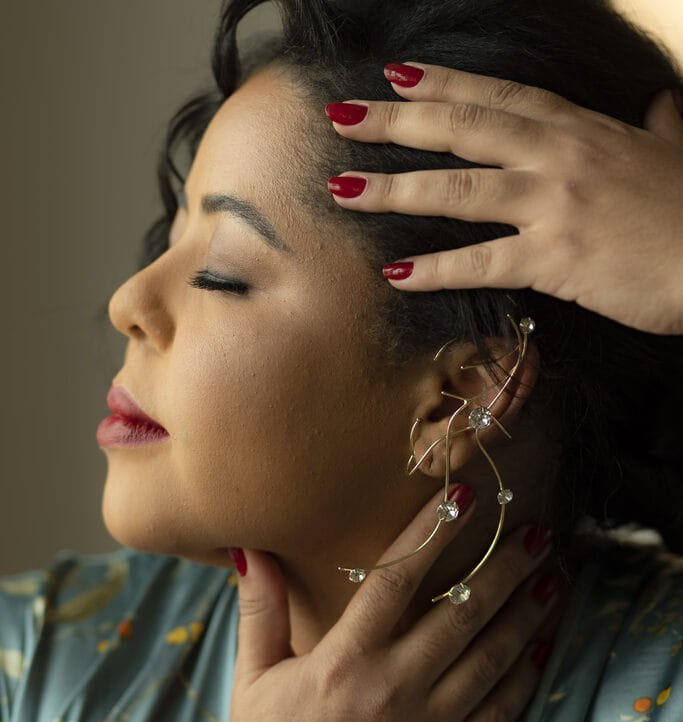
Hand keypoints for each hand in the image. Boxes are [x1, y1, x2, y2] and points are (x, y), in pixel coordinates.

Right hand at [212, 490, 558, 721]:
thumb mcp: (253, 677)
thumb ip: (260, 610)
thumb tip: (250, 549)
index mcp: (343, 662)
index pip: (396, 579)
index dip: (432, 532)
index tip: (465, 496)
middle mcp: (392, 691)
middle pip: (462, 614)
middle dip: (505, 567)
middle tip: (538, 533)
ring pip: (490, 659)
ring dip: (527, 615)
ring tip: (551, 579)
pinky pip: (497, 715)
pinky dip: (525, 679)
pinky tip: (543, 649)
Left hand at [326, 63, 682, 334]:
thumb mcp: (676, 150)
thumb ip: (659, 125)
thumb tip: (660, 104)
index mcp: (579, 128)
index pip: (497, 96)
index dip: (442, 84)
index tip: (395, 76)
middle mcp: (558, 156)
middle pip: (462, 129)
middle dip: (396, 122)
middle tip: (342, 118)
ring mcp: (554, 205)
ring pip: (458, 191)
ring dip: (394, 188)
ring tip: (343, 189)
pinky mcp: (556, 259)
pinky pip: (482, 262)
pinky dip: (436, 269)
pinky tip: (395, 274)